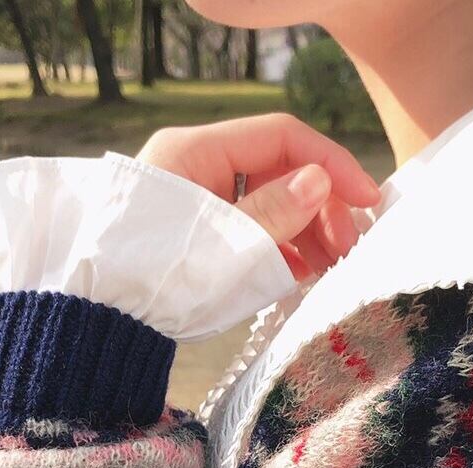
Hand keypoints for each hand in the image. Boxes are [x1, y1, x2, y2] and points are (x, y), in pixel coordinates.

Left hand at [137, 113, 380, 280]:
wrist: (105, 326)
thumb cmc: (160, 282)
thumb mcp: (227, 245)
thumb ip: (276, 212)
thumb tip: (321, 179)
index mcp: (195, 152)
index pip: (280, 136)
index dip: (331, 164)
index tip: (368, 199)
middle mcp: (195, 168)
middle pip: (278, 170)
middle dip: (320, 205)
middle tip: (348, 246)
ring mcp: (197, 203)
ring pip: (268, 202)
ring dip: (306, 229)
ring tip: (332, 263)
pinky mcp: (199, 237)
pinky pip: (250, 230)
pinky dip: (280, 248)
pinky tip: (302, 272)